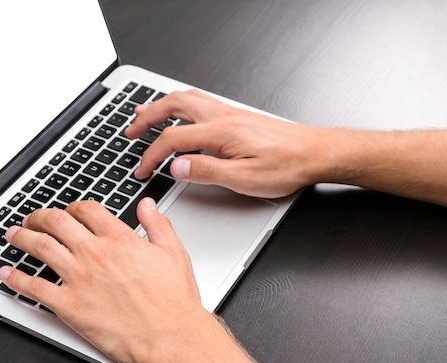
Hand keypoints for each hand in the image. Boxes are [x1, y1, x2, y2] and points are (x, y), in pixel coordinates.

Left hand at [0, 198, 205, 362]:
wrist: (171, 338)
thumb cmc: (173, 303)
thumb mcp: (174, 253)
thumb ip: (158, 224)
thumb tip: (146, 206)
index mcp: (120, 239)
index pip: (86, 210)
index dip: (72, 207)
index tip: (68, 212)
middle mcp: (96, 254)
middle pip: (56, 222)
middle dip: (39, 217)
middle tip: (31, 219)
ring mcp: (80, 279)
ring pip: (40, 247)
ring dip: (21, 238)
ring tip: (13, 235)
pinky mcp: (70, 306)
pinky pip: (34, 288)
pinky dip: (15, 279)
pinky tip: (7, 274)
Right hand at [126, 89, 327, 197]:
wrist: (315, 153)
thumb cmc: (286, 166)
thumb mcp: (244, 179)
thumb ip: (206, 171)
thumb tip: (175, 167)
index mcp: (220, 132)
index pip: (173, 139)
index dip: (151, 155)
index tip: (142, 169)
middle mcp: (223, 116)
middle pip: (174, 106)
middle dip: (147, 118)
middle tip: (131, 130)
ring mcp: (230, 113)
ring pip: (187, 99)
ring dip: (162, 105)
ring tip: (145, 113)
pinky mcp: (237, 116)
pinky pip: (200, 102)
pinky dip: (180, 105)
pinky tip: (179, 113)